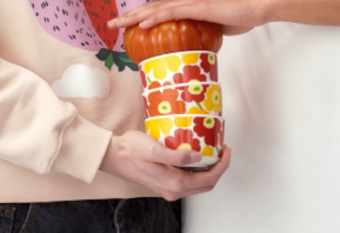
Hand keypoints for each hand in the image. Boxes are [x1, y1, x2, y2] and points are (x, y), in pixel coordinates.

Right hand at [100, 130, 231, 200]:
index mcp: (174, 183)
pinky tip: (196, 157)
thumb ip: (177, 156)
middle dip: (219, 168)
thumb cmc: (131, 150)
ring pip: (198, 183)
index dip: (222, 165)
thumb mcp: (154, 150)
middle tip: (222, 150)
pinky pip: (188, 180)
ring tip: (212, 151)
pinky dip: (197, 171)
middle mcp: (173, 190)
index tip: (226, 150)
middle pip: (206, 184)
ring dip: (209, 170)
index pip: (209, 179)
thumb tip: (198, 156)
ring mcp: (168, 188)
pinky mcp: (164, 183)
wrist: (113, 156)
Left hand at [109, 0, 267, 35]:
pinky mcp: (199, 7)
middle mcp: (187, 0)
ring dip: (135, 16)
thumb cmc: (240, 17)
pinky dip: (155, 17)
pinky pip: (172, 12)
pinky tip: (142, 24)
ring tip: (118, 23)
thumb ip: (203, 31)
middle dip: (130, 15)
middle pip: (152, 7)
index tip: (126, 24)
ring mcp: (192, 1)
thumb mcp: (216, 26)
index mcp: (190, 4)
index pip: (160, 9)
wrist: (255, 8)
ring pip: (157, 8)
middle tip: (111, 23)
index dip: (142, 15)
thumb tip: (195, 42)